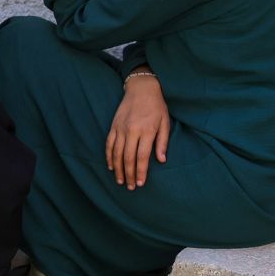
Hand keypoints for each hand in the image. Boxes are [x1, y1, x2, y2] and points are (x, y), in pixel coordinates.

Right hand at [107, 69, 169, 189]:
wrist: (141, 88)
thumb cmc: (157, 106)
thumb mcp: (165, 122)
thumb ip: (162, 142)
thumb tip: (161, 160)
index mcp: (147, 131)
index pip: (142, 157)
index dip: (141, 172)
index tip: (140, 183)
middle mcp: (132, 131)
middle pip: (129, 158)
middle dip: (129, 174)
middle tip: (130, 187)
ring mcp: (121, 128)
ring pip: (117, 153)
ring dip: (118, 169)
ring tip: (120, 181)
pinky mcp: (114, 126)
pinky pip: (109, 144)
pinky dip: (109, 157)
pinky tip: (111, 167)